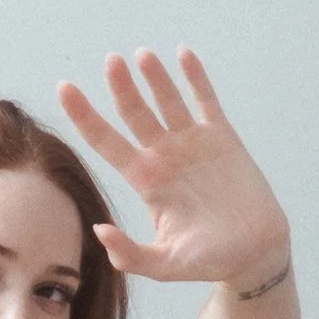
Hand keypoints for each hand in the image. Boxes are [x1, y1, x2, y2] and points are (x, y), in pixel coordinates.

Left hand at [56, 48, 290, 288]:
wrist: (254, 253)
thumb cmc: (209, 260)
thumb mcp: (165, 265)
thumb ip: (130, 255)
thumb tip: (98, 230)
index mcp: (146, 180)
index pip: (106, 141)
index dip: (85, 115)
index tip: (65, 88)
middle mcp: (164, 155)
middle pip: (134, 113)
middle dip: (120, 87)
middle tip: (110, 61)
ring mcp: (192, 143)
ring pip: (167, 100)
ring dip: (155, 76)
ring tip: (141, 54)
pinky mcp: (222, 138)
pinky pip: (206, 100)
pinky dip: (195, 76)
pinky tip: (184, 53)